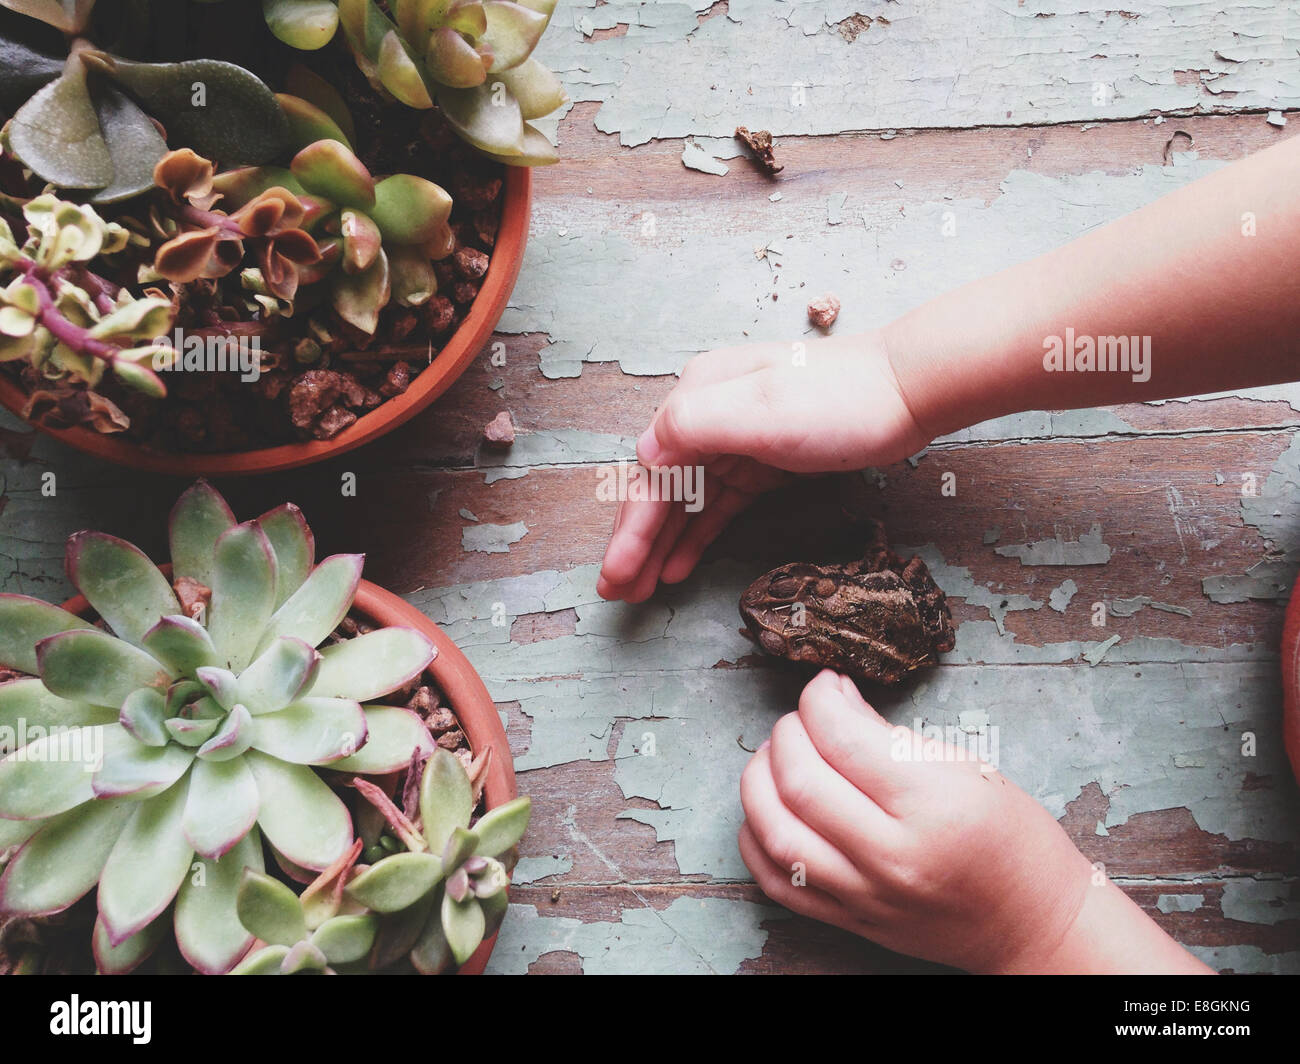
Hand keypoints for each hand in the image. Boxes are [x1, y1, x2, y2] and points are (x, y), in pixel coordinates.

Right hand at [597, 332, 928, 601]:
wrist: (906, 390)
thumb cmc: (837, 400)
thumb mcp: (760, 406)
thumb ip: (693, 424)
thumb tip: (643, 454)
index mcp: (697, 398)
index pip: (650, 476)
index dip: (629, 530)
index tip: (615, 577)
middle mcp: (708, 416)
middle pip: (662, 490)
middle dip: (636, 543)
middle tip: (617, 593)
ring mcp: (736, 438)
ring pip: (687, 502)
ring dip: (661, 545)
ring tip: (640, 590)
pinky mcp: (764, 460)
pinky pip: (717, 504)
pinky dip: (696, 534)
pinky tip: (679, 565)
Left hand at [739, 671, 1211, 973]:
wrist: (1034, 922)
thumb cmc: (1012, 837)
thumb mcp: (968, 768)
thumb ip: (891, 735)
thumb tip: (834, 698)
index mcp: (932, 805)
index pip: (842, 738)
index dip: (819, 699)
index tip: (825, 685)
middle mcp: (893, 854)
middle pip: (800, 782)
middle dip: (786, 734)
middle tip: (802, 719)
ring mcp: (867, 894)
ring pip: (776, 832)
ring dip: (759, 781)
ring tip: (776, 757)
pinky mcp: (851, 921)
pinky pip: (778, 882)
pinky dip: (756, 839)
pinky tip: (768, 809)